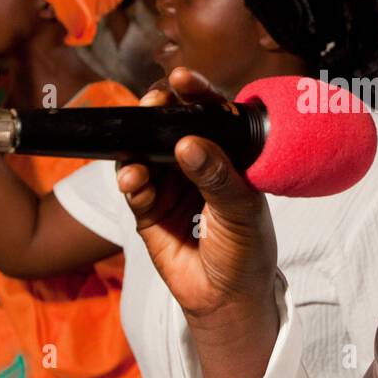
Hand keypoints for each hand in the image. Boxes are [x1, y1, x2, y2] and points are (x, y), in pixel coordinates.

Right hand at [116, 68, 277, 326]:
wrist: (228, 297)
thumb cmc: (247, 249)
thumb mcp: (241, 211)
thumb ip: (216, 177)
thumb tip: (188, 143)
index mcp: (227, 155)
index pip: (211, 115)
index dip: (197, 94)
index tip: (183, 79)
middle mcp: (196, 163)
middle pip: (170, 126)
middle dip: (157, 113)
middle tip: (152, 105)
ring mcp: (170, 184)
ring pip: (146, 152)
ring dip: (137, 148)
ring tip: (135, 157)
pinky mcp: (147, 208)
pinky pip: (134, 186)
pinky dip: (131, 180)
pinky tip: (133, 181)